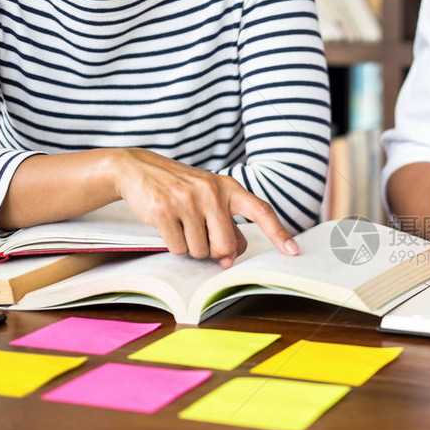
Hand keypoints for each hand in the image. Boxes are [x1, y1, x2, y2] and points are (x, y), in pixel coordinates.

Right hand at [112, 149, 297, 267]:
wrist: (136, 169)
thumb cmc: (180, 189)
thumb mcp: (208, 198)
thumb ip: (225, 226)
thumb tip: (230, 260)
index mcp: (228, 187)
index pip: (261, 211)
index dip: (279, 233)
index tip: (293, 251)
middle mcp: (211, 191)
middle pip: (225, 246)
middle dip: (213, 251)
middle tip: (200, 235)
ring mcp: (187, 199)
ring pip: (200, 251)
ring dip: (190, 247)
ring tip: (181, 225)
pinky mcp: (163, 210)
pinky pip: (178, 248)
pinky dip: (173, 244)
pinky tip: (167, 225)